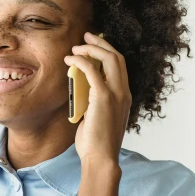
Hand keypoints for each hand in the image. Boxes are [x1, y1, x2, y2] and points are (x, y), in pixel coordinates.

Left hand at [64, 31, 131, 164]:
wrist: (101, 158)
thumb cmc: (96, 143)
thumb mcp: (97, 118)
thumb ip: (94, 104)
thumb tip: (80, 94)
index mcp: (124, 96)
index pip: (120, 66)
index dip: (108, 51)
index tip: (93, 45)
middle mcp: (124, 92)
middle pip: (116, 56)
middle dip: (100, 43)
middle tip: (86, 37)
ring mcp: (116, 94)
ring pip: (108, 58)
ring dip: (90, 49)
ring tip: (75, 47)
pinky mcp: (103, 97)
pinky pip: (93, 70)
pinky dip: (81, 60)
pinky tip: (70, 59)